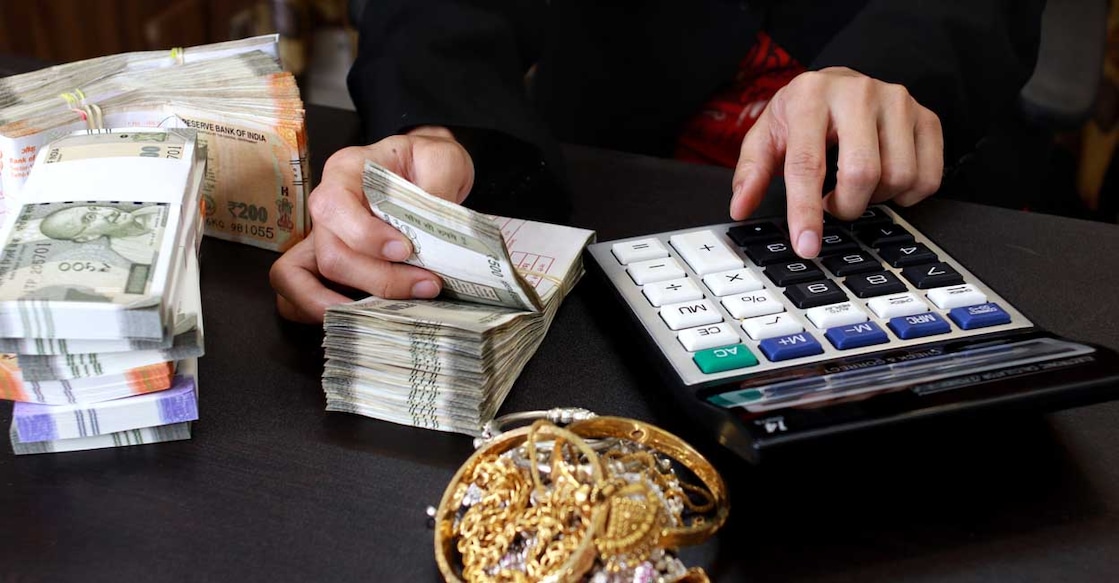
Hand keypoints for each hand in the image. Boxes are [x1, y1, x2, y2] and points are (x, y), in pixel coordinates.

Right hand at [270, 126, 473, 322]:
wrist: (428, 172)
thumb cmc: (428, 162)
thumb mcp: (443, 158)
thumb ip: (438, 185)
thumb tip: (430, 231)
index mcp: (346, 171)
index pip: (334, 206)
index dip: (365, 236)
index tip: (406, 250)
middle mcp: (326, 206)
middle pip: (329, 254)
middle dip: (377, 279)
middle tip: (426, 285)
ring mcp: (322, 237)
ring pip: (304, 279)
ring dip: (346, 304)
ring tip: (394, 312)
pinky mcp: (330, 264)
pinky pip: (300, 294)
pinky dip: (322, 312)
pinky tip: (366, 319)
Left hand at [730, 67, 942, 257]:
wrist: (841, 81)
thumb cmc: (803, 113)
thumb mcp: (768, 135)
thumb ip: (751, 171)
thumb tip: (740, 207)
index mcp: (810, 96)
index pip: (807, 163)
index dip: (806, 211)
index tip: (806, 246)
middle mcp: (858, 93)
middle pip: (862, 174)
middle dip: (845, 206)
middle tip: (832, 204)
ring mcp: (898, 102)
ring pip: (898, 177)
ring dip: (875, 199)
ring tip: (855, 186)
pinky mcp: (927, 116)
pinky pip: (927, 177)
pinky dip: (906, 195)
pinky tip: (885, 183)